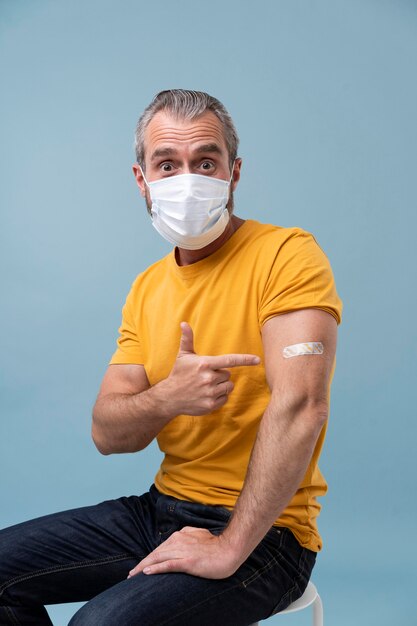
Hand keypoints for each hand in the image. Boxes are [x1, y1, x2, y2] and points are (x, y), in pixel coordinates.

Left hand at [127, 526, 241, 579]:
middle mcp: (179, 541)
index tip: (140, 566)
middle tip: (131, 574)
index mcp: (181, 535)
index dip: (149, 557)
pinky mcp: (188, 561)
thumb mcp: (199, 536)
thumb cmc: (217, 546)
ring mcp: (183, 551)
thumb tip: (180, 539)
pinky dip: (155, 569)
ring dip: (143, 567)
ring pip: (158, 558)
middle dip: (141, 564)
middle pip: (155, 553)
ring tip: (133, 576)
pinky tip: (146, 573)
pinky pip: (168, 565)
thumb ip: (188, 537)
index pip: (160, 547)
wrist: (230, 549)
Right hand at [160, 322, 259, 416]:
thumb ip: (187, 339)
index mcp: (204, 364)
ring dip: (221, 386)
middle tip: (206, 376)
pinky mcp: (210, 405)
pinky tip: (206, 395)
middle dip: (220, 375)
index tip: (257, 360)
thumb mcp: (183, 356)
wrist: (169, 397)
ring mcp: (210, 393)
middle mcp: (208, 378)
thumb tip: (184, 323)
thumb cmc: (178, 374)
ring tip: (206, 386)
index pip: (229, 360)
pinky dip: (219, 397)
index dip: (245, 360)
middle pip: (228, 375)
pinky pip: (225, 398)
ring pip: (228, 386)